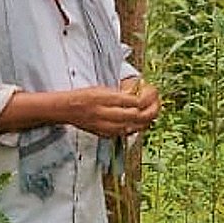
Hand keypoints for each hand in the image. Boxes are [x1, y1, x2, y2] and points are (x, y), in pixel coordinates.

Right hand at [0, 82, 161, 137]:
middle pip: (137, 115)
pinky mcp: (105, 134)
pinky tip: (142, 120)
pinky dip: (138, 126)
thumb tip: (139, 93)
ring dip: (147, 119)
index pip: (133, 100)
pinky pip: (127, 132)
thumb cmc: (84, 96)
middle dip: (152, 109)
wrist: (65, 110)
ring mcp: (105, 126)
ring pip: (135, 126)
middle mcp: (105, 113)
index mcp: (104, 98)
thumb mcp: (101, 88)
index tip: (152, 90)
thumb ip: (120, 92)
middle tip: (157, 101)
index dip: (147, 96)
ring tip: (153, 110)